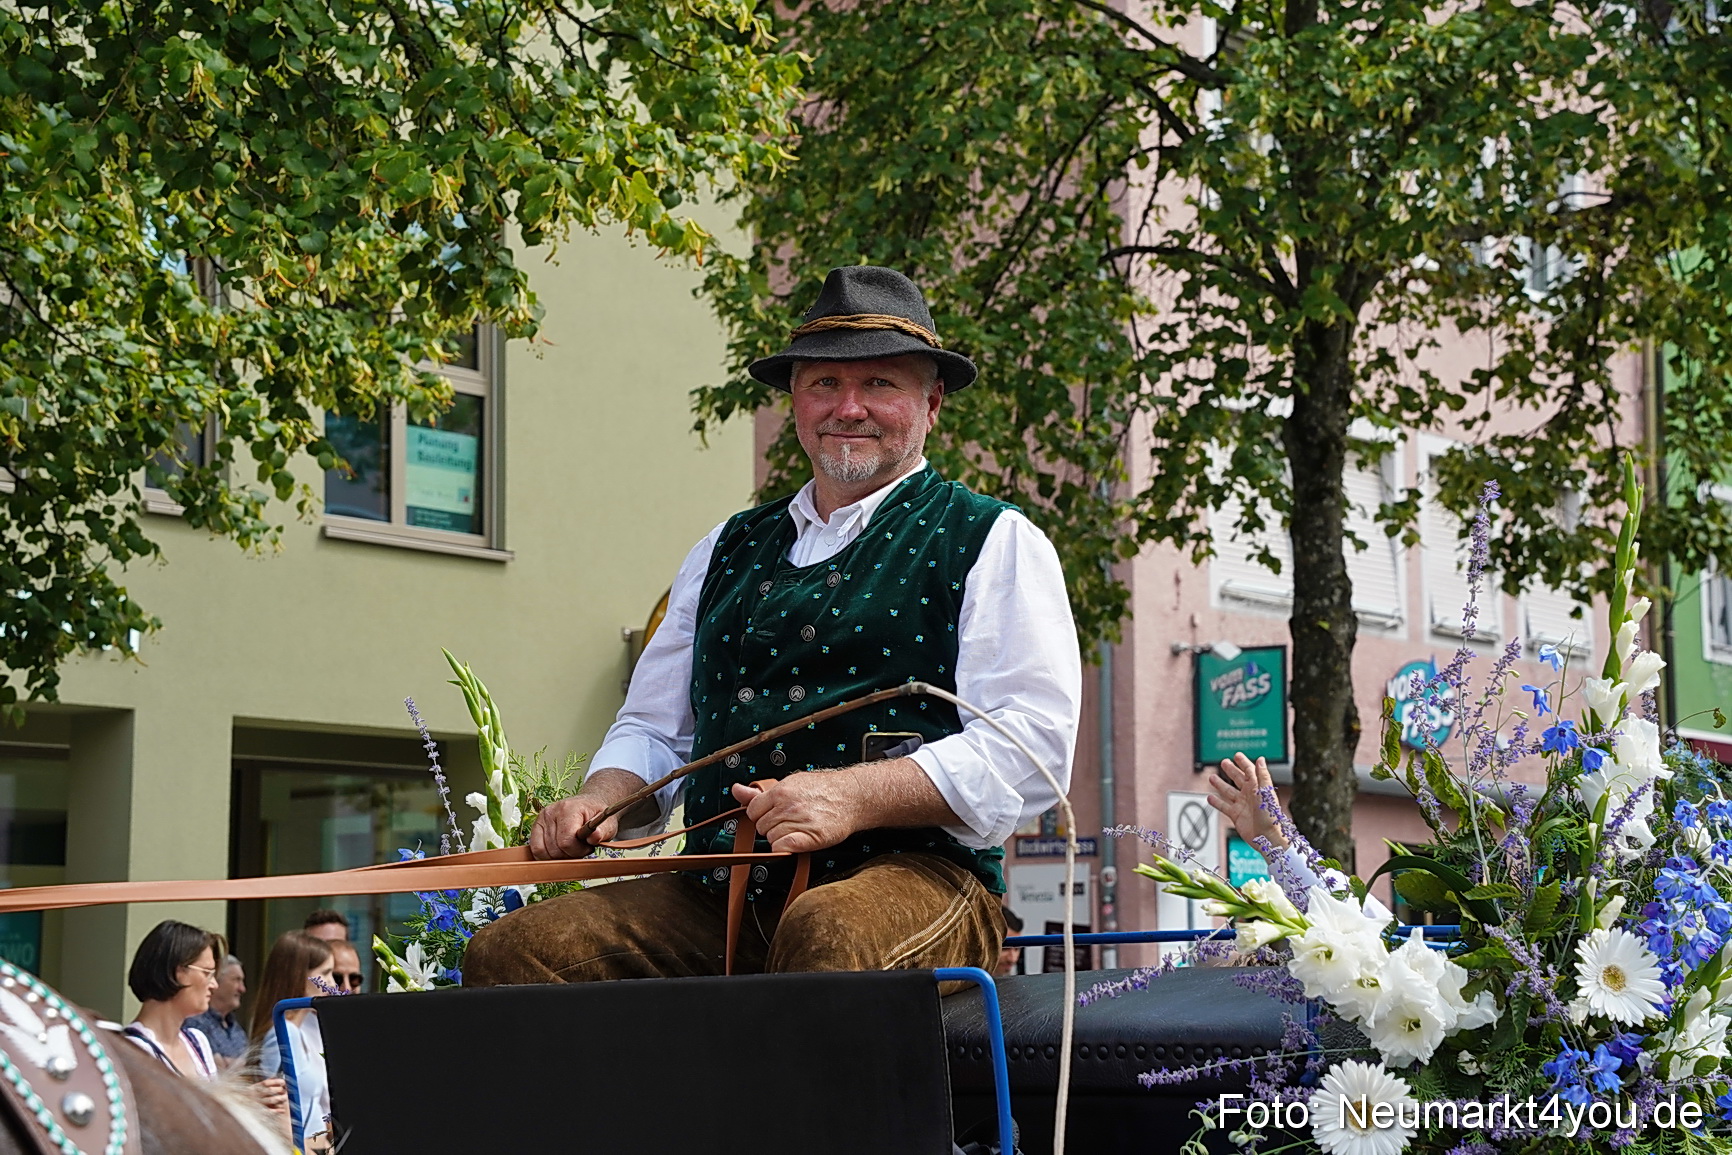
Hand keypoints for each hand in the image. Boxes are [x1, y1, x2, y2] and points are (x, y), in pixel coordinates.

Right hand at [252, 1077, 287, 1111]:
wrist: (236, 1105)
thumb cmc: (249, 1095)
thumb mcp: (255, 1086)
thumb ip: (265, 1082)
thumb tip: (276, 1077)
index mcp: (256, 1087)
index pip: (269, 1082)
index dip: (278, 1082)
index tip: (283, 1083)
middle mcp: (257, 1094)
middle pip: (272, 1091)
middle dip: (281, 1090)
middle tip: (285, 1091)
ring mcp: (258, 1103)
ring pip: (272, 1100)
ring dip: (281, 1099)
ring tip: (285, 1098)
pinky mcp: (259, 1111)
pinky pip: (269, 1111)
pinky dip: (277, 1111)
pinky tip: (282, 1110)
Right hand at [528, 794, 619, 860]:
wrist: (588, 804)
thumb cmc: (596, 815)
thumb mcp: (607, 823)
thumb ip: (602, 831)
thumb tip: (594, 837)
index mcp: (569, 808)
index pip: (566, 841)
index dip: (578, 851)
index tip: (588, 847)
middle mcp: (551, 812)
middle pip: (555, 849)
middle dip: (570, 855)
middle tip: (581, 848)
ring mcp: (541, 819)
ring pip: (544, 852)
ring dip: (559, 856)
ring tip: (572, 848)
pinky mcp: (536, 826)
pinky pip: (536, 849)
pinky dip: (547, 856)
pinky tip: (560, 851)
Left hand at [730, 774, 863, 853]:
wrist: (853, 796)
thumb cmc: (824, 789)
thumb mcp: (791, 782)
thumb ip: (760, 792)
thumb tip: (736, 790)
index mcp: (781, 790)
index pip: (752, 810)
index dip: (760, 815)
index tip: (771, 815)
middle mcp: (787, 805)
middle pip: (761, 826)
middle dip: (770, 827)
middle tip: (786, 822)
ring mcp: (798, 821)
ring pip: (770, 839)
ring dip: (779, 838)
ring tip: (795, 829)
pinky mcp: (809, 838)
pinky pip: (782, 848)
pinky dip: (785, 848)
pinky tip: (795, 841)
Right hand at [1205, 753, 1287, 849]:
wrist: (1267, 837)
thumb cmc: (1270, 815)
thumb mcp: (1266, 792)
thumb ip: (1262, 775)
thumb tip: (1260, 759)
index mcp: (1257, 787)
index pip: (1249, 771)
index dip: (1243, 762)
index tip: (1237, 755)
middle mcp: (1249, 794)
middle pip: (1237, 779)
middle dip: (1231, 770)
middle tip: (1224, 762)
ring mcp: (1242, 805)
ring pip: (1228, 791)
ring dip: (1220, 784)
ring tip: (1211, 778)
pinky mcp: (1236, 815)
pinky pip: (1224, 806)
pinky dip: (1216, 802)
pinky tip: (1210, 797)